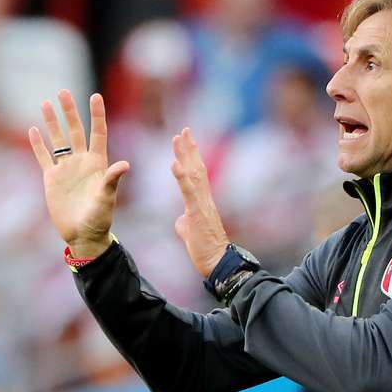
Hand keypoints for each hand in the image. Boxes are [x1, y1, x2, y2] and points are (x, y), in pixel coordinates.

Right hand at [28, 90, 129, 257]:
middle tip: (63, 91)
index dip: (97, 115)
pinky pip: (44, 157)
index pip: (98, 132)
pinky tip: (33, 129)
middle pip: (76, 130)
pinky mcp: (52, 179)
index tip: (96, 95)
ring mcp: (66, 169)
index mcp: (98, 163)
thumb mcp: (107, 198)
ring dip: (52, 122)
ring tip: (46, 103)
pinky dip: (38, 144)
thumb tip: (125, 164)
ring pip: (58, 140)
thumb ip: (113, 179)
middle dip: (70, 111)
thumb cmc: (100, 217)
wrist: (83, 234)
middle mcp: (82, 162)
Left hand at [171, 128, 228, 276]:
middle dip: (190, 148)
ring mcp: (202, 204)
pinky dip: (181, 176)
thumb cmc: (205, 249)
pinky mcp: (198, 213)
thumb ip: (185, 222)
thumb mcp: (190, 232)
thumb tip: (180, 220)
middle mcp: (204, 198)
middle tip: (184, 130)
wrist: (217, 261)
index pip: (196, 174)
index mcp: (201, 201)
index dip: (191, 156)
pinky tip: (174, 163)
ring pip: (194, 174)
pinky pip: (188, 191)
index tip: (185, 140)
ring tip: (178, 138)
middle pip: (197, 168)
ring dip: (185, 155)